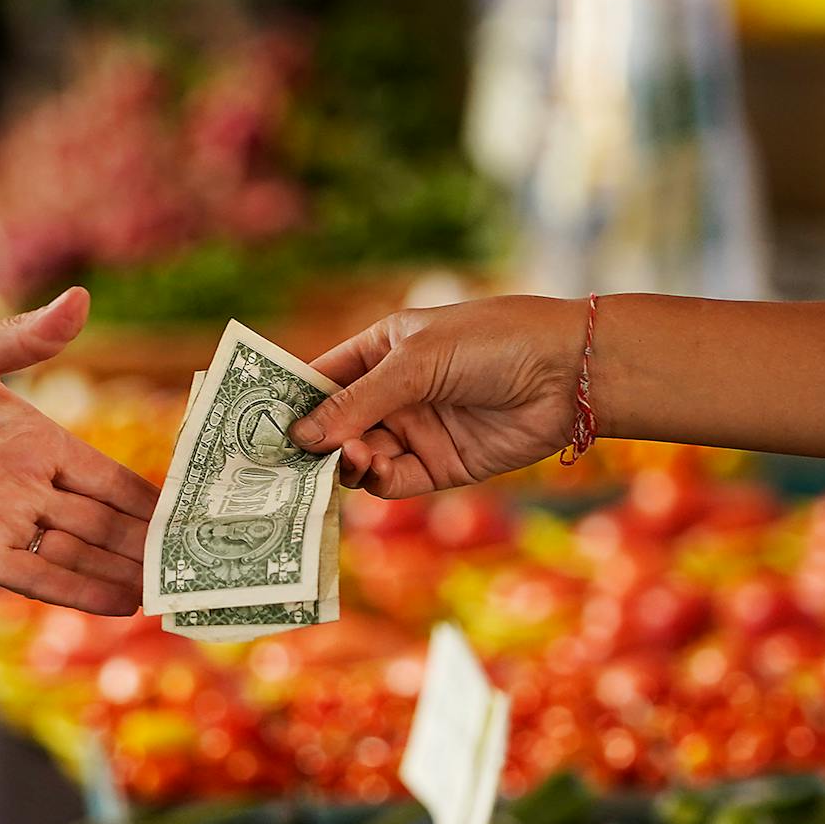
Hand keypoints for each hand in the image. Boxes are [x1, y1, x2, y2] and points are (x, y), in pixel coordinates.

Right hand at [289, 296, 585, 496]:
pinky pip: (393, 482)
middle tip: (288, 461)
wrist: (568, 373)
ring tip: (346, 458)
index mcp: (381, 350)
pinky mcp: (439, 466)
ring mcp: (415, 431)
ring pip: (359, 459)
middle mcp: (393, 393)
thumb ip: (357, 402)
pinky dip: (376, 481)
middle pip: (335, 426)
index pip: (322, 378)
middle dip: (313, 443)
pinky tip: (372, 471)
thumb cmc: (493, 342)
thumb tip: (301, 437)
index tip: (256, 423)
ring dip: (345, 462)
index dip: (290, 400)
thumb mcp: (415, 362)